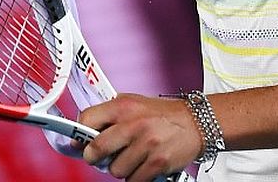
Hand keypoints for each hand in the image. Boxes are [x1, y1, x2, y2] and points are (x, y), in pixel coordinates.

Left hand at [79, 93, 202, 181]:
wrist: (197, 122)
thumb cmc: (163, 114)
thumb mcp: (135, 103)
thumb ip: (112, 114)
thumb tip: (85, 133)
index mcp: (124, 106)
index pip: (88, 119)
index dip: (79, 134)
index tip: (80, 142)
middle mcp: (133, 124)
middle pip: (95, 150)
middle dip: (94, 157)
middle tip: (101, 157)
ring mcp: (146, 144)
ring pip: (114, 170)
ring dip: (120, 168)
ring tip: (133, 157)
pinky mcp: (157, 162)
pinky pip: (133, 181)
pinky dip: (136, 177)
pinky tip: (143, 165)